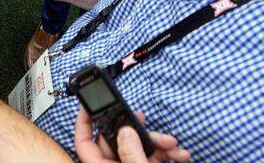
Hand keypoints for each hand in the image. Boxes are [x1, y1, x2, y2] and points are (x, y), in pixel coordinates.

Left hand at [74, 109, 189, 162]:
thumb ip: (130, 153)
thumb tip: (124, 132)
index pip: (84, 144)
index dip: (83, 123)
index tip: (88, 106)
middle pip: (116, 142)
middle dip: (135, 131)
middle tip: (145, 120)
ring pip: (137, 149)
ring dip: (157, 144)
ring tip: (174, 146)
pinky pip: (150, 160)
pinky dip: (165, 156)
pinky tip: (180, 156)